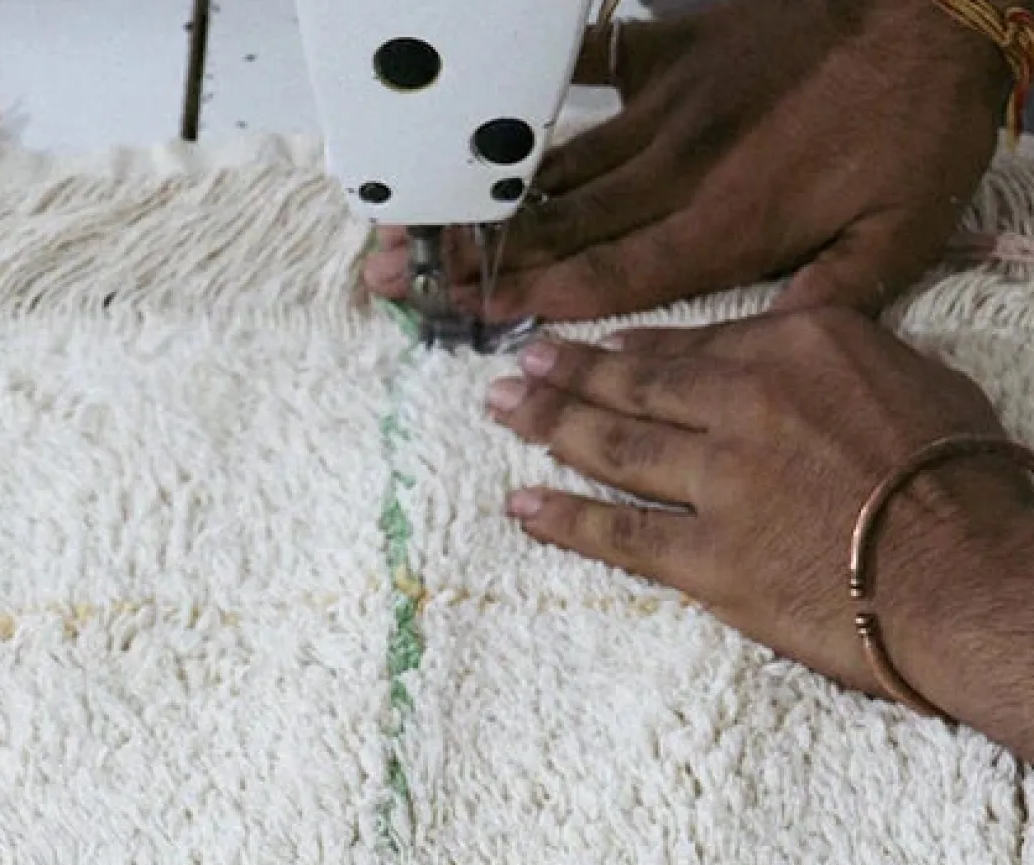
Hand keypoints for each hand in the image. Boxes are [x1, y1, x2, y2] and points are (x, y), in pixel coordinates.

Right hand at [363, 0, 1007, 319]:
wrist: (941, 6)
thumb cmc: (920, 130)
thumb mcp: (894, 239)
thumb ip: (817, 305)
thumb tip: (751, 358)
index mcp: (724, 227)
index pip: (604, 277)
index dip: (528, 299)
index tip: (461, 317)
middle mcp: (678, 169)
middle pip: (556, 224)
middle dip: (472, 256)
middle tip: (393, 275)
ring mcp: (671, 103)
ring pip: (559, 159)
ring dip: (483, 192)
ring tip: (410, 211)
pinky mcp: (680, 46)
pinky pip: (593, 65)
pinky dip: (536, 85)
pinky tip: (482, 103)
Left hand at [486, 308, 1033, 754]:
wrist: (965, 569)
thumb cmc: (963, 479)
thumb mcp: (912, 380)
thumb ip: (840, 363)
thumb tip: (805, 364)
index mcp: (801, 343)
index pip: (697, 344)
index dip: (636, 348)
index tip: (596, 347)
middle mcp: (746, 399)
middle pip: (638, 385)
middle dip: (569, 373)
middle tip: (520, 366)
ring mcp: (719, 479)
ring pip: (616, 446)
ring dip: (550, 427)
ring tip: (503, 413)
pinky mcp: (706, 557)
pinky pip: (619, 535)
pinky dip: (564, 519)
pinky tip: (522, 505)